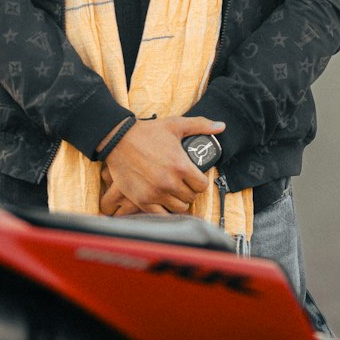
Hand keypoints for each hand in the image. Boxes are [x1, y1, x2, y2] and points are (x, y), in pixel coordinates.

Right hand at [100, 116, 223, 214]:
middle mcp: (170, 182)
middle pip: (191, 197)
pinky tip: (162, 201)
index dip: (200, 182)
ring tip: (173, 192)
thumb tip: (221, 126)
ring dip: (178, 201)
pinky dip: (164, 210)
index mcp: (181, 166)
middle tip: (182, 184)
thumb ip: (200, 125)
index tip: (194, 178)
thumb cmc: (148, 132)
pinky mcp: (142, 200)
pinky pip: (161, 215)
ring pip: (179, 208)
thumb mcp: (175, 125)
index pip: (202, 186)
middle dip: (189, 191)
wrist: (118, 140)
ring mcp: (156, 193)